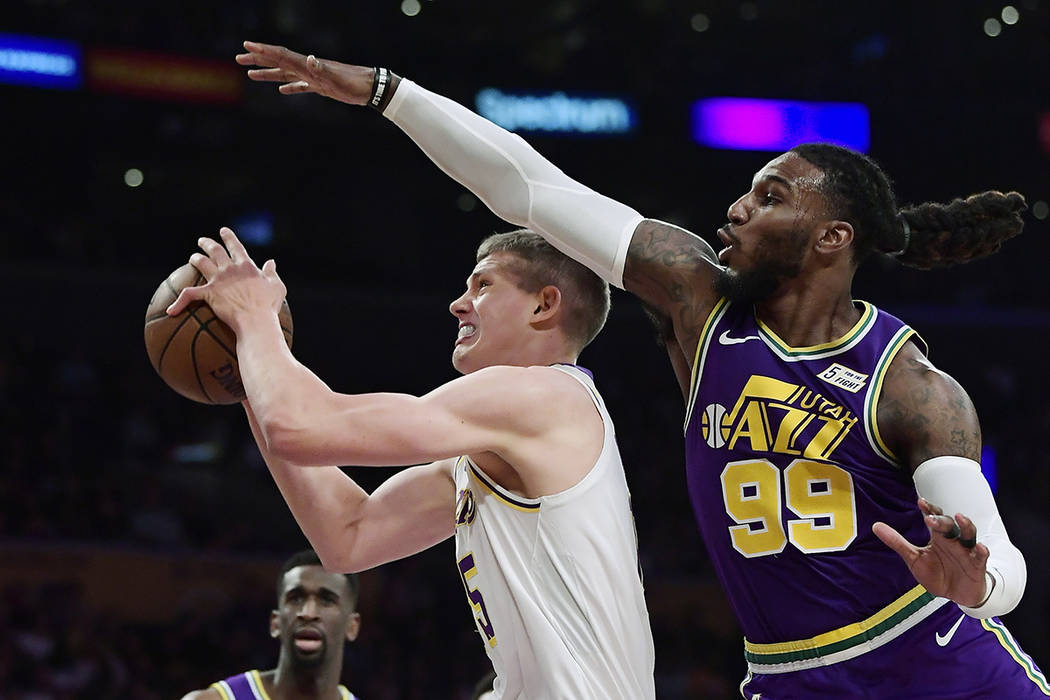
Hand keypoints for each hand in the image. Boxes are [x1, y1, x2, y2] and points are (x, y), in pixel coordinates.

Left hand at [167, 227, 286, 334]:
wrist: (256, 319)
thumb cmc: (268, 305)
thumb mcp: (277, 286)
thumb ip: (272, 272)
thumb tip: (271, 262)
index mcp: (246, 266)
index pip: (235, 247)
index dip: (229, 237)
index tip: (223, 231)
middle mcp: (230, 269)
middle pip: (215, 251)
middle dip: (207, 244)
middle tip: (202, 241)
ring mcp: (218, 280)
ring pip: (201, 263)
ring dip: (195, 258)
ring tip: (193, 258)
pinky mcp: (208, 294)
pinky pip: (189, 294)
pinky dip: (179, 302)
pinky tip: (171, 310)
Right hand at [236, 40, 375, 104]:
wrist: (370, 87)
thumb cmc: (354, 82)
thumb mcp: (337, 77)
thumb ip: (322, 68)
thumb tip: (310, 59)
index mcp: (307, 65)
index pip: (281, 55)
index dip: (263, 50)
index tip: (246, 46)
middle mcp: (307, 68)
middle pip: (278, 62)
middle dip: (258, 59)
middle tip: (239, 57)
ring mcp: (313, 77)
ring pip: (285, 74)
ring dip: (268, 73)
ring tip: (250, 74)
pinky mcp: (321, 87)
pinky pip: (300, 86)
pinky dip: (290, 87)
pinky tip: (282, 90)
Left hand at [873, 498, 989, 607]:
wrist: (956, 595)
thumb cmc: (936, 574)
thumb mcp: (914, 558)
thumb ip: (897, 542)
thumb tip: (875, 526)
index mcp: (938, 537)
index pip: (934, 518)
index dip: (929, 510)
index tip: (920, 502)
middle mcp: (953, 541)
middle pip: (949, 525)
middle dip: (940, 520)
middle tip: (929, 519)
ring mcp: (966, 552)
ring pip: (968, 534)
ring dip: (965, 526)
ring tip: (960, 517)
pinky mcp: (977, 565)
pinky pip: (981, 556)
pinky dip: (981, 551)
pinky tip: (980, 547)